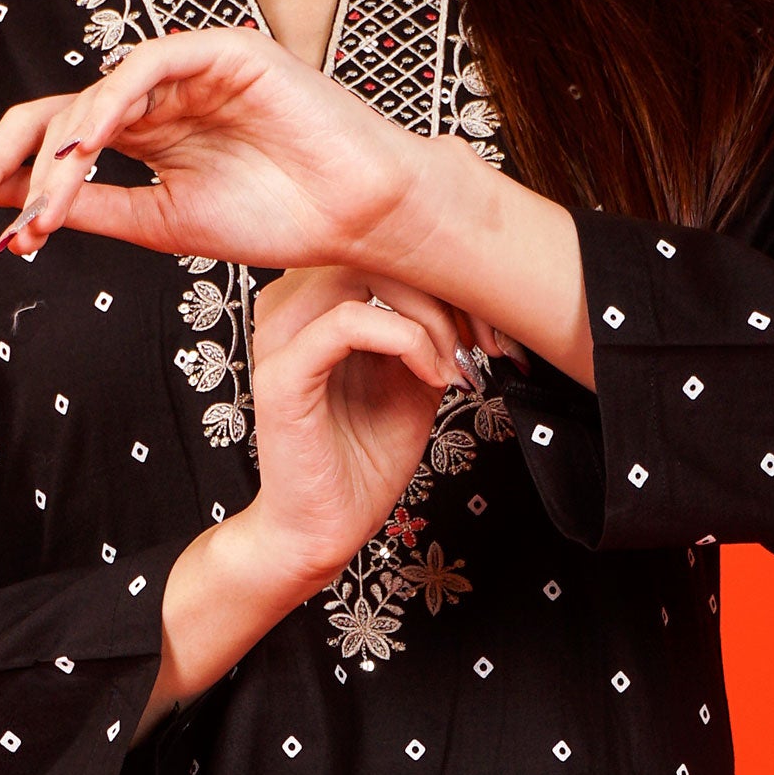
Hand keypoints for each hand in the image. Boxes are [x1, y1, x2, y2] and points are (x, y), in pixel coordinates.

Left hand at [0, 25, 430, 272]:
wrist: (358, 218)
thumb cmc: (279, 218)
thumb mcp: (164, 225)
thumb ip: (96, 210)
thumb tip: (16, 215)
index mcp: (143, 133)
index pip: (55, 140)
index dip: (3, 170)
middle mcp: (157, 96)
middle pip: (57, 113)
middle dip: (5, 159)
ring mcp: (188, 69)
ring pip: (94, 98)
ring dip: (57, 156)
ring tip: (39, 209)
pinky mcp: (221, 50)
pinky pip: (144, 69)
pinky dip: (105, 112)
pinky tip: (82, 158)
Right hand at [134, 267, 479, 738]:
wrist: (321, 528)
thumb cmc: (361, 459)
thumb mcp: (416, 380)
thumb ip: (432, 331)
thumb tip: (477, 296)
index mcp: (315, 300)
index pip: (385, 246)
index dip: (448, 274)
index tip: (493, 325)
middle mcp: (290, 305)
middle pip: (377, 248)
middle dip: (447, 290)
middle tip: (487, 341)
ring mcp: (280, 335)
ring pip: (363, 272)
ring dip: (429, 315)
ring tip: (455, 362)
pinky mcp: (282, 372)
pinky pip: (348, 320)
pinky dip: (405, 340)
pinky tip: (431, 376)